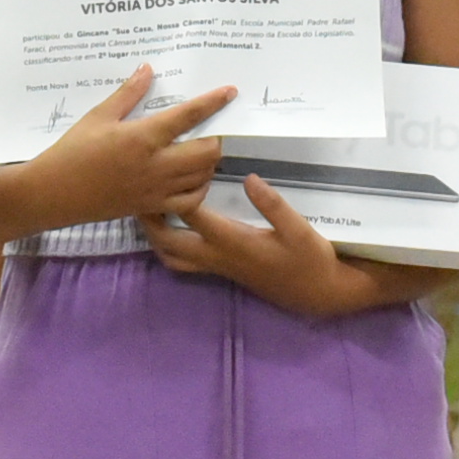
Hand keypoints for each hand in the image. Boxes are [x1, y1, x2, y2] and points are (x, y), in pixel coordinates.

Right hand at [27, 64, 236, 230]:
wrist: (54, 193)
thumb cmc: (72, 151)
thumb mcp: (98, 116)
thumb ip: (128, 93)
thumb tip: (148, 68)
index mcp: (143, 137)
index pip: (189, 116)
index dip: (214, 102)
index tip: (229, 92)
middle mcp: (156, 164)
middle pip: (207, 151)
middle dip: (215, 137)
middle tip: (209, 129)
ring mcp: (157, 189)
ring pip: (203, 177)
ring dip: (209, 162)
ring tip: (201, 150)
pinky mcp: (152, 207)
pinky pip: (190, 203)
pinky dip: (199, 190)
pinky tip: (192, 179)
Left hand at [140, 173, 385, 319]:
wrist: (318, 293)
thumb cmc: (310, 260)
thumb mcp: (299, 229)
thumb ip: (274, 205)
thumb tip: (249, 178)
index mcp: (234, 242)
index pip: (192, 215)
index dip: (177, 190)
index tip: (169, 165)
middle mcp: (218, 256)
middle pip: (168, 241)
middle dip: (149, 218)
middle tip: (140, 189)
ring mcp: (217, 266)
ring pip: (170, 256)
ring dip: (154, 235)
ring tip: (149, 207)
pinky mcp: (221, 270)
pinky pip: (182, 262)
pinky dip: (168, 246)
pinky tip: (171, 226)